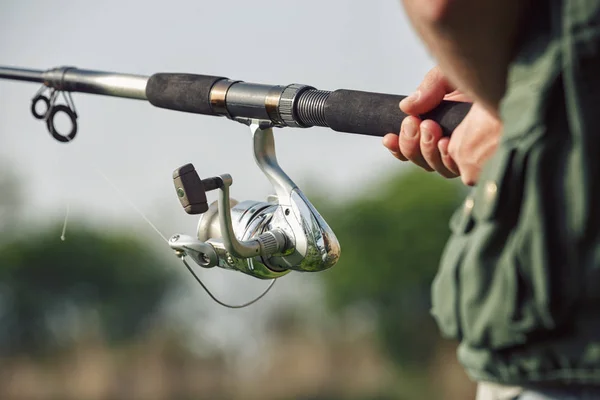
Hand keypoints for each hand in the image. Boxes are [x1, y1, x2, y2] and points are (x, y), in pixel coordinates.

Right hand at [383, 67, 502, 185]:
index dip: (399, 146)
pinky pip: (456, 171)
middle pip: (421, 159)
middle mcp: (459, 142)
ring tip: (429, 127)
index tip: (387, 137)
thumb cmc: (493, 73)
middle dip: (410, 144)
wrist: (521, 79)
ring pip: (435, 167)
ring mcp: (471, 155)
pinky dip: (446, 159)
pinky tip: (448, 143)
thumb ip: (430, 88)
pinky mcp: (484, 164)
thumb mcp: (453, 73)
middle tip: (413, 123)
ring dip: (424, 149)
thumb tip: (406, 108)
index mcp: (448, 124)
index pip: (416, 146)